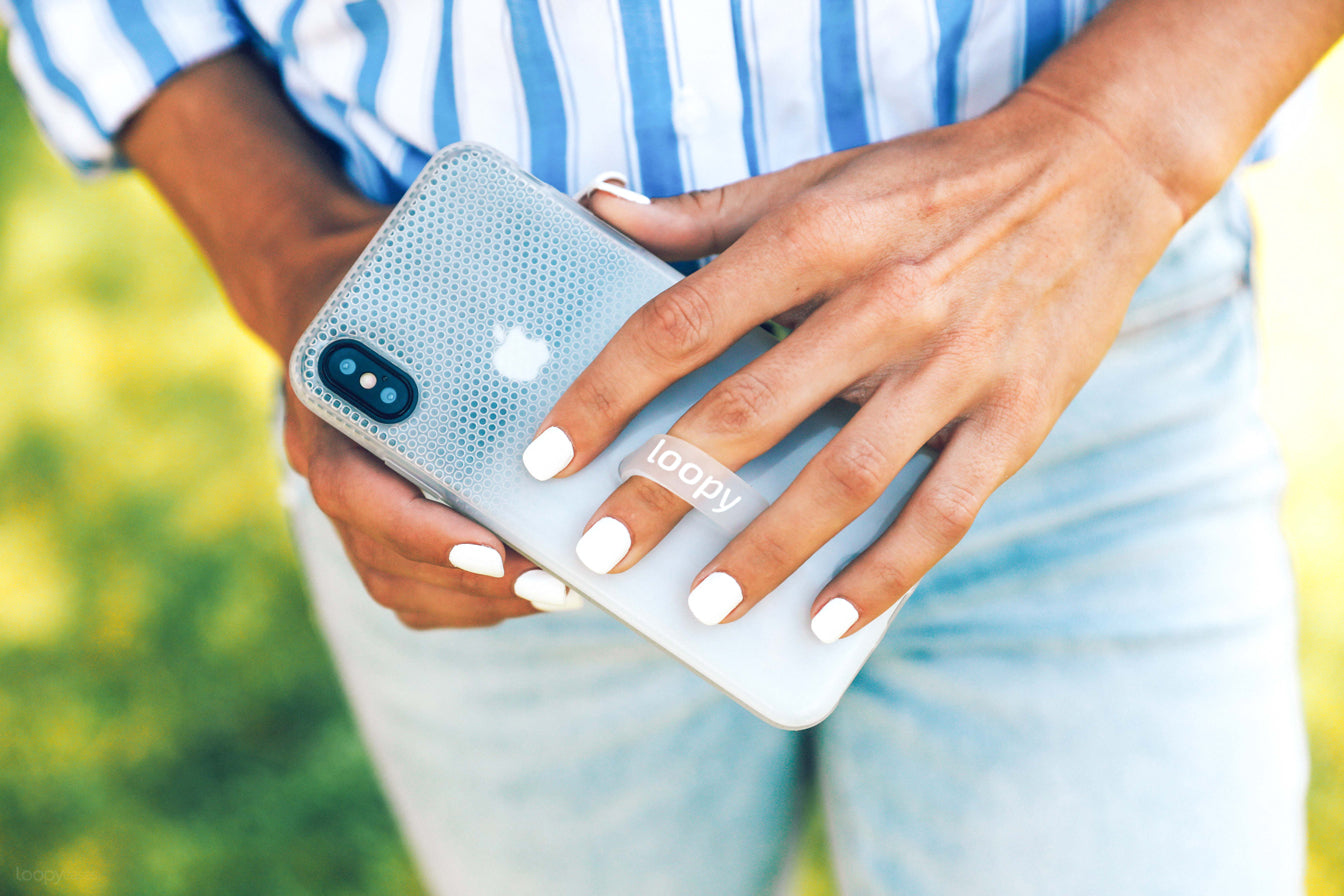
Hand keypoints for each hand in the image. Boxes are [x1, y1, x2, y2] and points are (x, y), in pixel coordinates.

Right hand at [276, 215, 580, 628]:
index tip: (496, 545)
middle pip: (381, 556)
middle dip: (468, 583)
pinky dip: (464, 603)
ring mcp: (347, 498)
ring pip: (395, 584)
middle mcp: (326, 460)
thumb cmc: (393, 266)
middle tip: (553, 583)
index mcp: (325, 399)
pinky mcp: (371, 522)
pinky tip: (528, 591)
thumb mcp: (424, 237)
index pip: (354, 488)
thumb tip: (609, 198)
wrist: (327, 288)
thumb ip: (508, 231)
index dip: (420, 529)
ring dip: (474, 602)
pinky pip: (407, 589)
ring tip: (555, 592)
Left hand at [530, 89, 1184, 640]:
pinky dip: (884, 576)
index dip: (604, 395)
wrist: (1094, 170)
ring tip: (702, 608)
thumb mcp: (817, 177)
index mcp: (818, 237)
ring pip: (844, 479)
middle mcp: (884, 303)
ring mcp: (956, 367)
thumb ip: (703, 211)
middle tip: (601, 551)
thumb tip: (597, 212)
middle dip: (662, 493)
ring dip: (766, 553)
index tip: (547, 457)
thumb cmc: (932, 181)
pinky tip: (827, 623)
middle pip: (748, 415)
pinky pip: (943, 513)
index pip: (681, 324)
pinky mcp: (1016, 417)